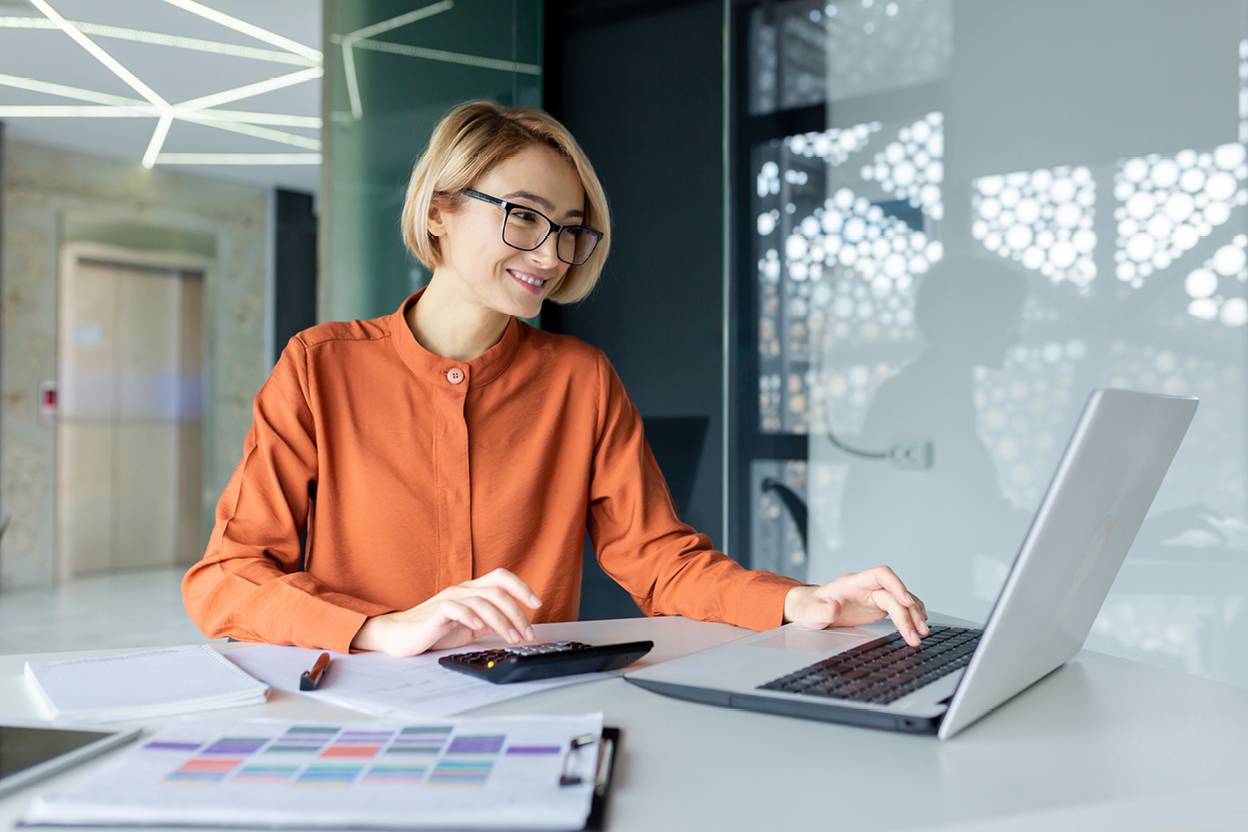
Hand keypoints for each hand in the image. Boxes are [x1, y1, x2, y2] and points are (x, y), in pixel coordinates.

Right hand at [351, 568, 542, 656]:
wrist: (399, 636)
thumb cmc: (432, 630)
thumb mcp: (467, 627)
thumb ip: (486, 622)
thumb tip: (510, 626)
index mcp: (472, 590)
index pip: (502, 578)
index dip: (522, 587)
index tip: (537, 604)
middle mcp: (463, 589)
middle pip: (498, 591)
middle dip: (518, 613)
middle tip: (528, 633)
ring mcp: (450, 598)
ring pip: (484, 601)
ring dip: (503, 621)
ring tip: (512, 639)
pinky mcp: (437, 611)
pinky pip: (458, 608)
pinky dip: (472, 617)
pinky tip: (479, 628)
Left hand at [783, 566, 928, 646]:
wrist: (809, 610)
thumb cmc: (809, 608)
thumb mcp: (811, 613)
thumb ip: (822, 611)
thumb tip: (834, 608)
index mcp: (852, 583)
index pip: (881, 574)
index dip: (896, 585)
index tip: (906, 602)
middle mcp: (866, 587)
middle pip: (894, 594)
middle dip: (908, 612)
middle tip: (916, 634)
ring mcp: (873, 596)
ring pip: (901, 601)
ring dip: (914, 615)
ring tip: (922, 634)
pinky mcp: (877, 607)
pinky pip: (899, 608)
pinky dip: (910, 615)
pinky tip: (919, 625)